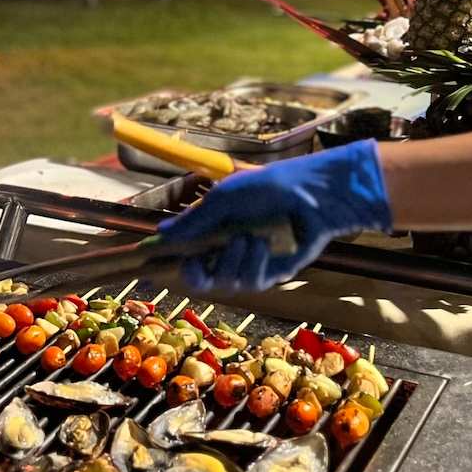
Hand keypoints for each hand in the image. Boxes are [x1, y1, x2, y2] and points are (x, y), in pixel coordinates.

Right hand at [156, 139, 391, 292]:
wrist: (311, 195)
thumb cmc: (265, 188)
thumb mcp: (223, 199)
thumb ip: (193, 219)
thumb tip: (160, 232)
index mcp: (214, 231)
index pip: (187, 257)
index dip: (177, 264)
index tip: (174, 260)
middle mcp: (230, 251)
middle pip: (202, 280)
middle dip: (197, 274)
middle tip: (198, 262)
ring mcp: (252, 264)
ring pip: (227, 282)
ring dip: (232, 261)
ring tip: (247, 237)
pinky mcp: (274, 273)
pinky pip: (253, 281)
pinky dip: (255, 262)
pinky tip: (263, 244)